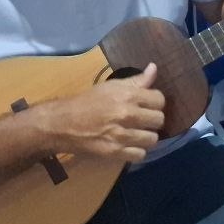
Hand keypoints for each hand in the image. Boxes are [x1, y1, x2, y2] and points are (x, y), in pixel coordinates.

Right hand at [40, 63, 165, 162]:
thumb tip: (154, 68)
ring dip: (145, 137)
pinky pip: (140, 154)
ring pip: (152, 139)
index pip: (160, 100)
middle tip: (142, 120)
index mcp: (127, 95)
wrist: (63, 123)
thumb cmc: (88, 102)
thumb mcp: (111, 86)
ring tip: (136, 133)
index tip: (147, 105)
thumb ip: (136, 80)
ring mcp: (121, 135)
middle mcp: (127, 115)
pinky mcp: (115, 152)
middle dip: (152, 120)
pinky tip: (129, 145)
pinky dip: (136, 151)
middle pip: (159, 120)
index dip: (155, 102)